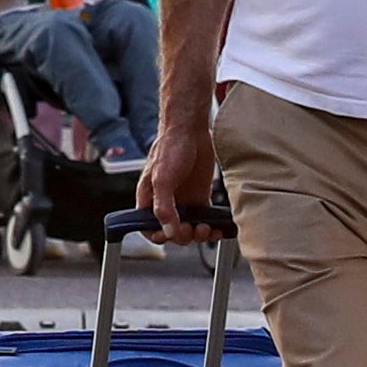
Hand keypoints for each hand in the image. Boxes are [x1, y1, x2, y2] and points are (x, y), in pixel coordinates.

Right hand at [141, 102, 217, 235]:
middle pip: (172, 232)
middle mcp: (166, 202)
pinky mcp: (200, 196)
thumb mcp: (162, 179)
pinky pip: (205, 218)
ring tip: (207, 228)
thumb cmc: (169, 148)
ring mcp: (184, 201)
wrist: (190, 130)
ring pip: (190, 228)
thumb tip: (168, 232)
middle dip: (183, 235)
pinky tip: (218, 228)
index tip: (171, 236)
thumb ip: (163, 207)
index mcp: (149, 199)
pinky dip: (212, 226)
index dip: (158, 236)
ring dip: (199, 234)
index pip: (148, 227)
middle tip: (193, 229)